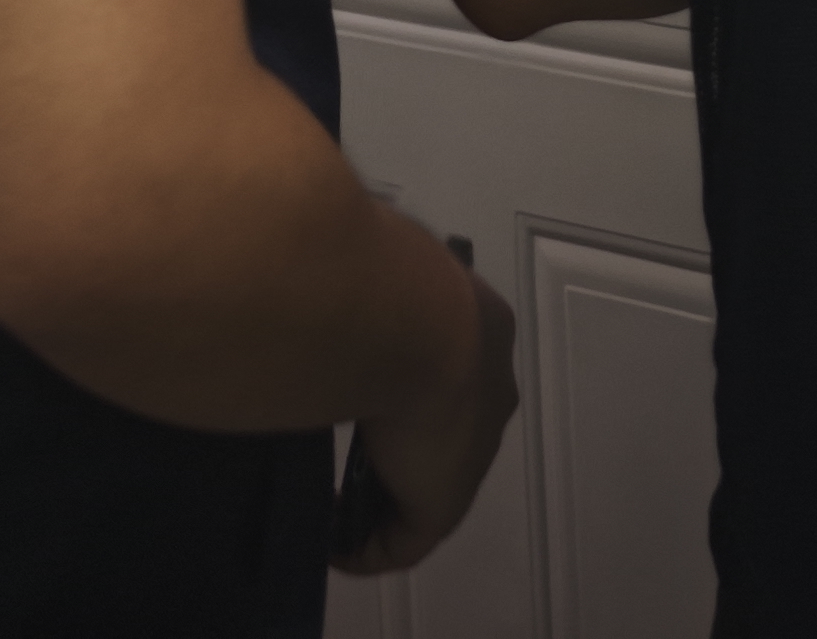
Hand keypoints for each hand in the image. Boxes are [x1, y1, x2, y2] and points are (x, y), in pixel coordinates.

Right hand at [331, 266, 518, 573]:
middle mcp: (489, 387)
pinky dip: (370, 549)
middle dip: (401, 445)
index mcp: (480, 326)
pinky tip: (333, 546)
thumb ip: (365, 283)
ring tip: (335, 493)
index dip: (412, 388)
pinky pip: (407, 538)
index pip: (453, 367)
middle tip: (349, 450)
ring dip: (385, 491)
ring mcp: (472, 449)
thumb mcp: (381, 268)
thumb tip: (328, 282)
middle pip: (447, 430)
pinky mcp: (443, 502)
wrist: (413, 318)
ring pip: (428, 481)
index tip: (365, 393)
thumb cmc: (389, 281)